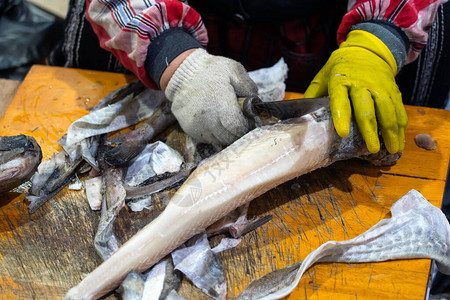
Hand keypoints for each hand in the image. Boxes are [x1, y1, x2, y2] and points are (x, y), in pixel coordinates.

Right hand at [164, 48, 256, 145]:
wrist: (180, 72)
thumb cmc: (210, 70)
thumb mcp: (234, 70)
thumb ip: (249, 88)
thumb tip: (256, 103)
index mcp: (222, 106)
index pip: (239, 129)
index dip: (247, 126)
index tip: (249, 119)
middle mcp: (209, 121)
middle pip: (230, 138)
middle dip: (238, 131)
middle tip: (239, 119)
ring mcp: (198, 127)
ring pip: (219, 140)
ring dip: (226, 133)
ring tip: (226, 118)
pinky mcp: (189, 129)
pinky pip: (207, 138)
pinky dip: (214, 132)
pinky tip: (214, 119)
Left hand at [304, 30, 407, 153]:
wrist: (366, 50)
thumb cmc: (339, 67)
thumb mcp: (323, 75)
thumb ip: (313, 93)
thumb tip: (300, 113)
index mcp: (341, 81)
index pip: (340, 100)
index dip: (341, 117)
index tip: (343, 133)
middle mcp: (362, 84)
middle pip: (367, 109)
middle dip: (370, 130)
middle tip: (372, 148)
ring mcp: (380, 87)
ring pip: (387, 110)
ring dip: (390, 131)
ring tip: (392, 149)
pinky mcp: (393, 90)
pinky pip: (398, 108)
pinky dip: (401, 125)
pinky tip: (400, 139)